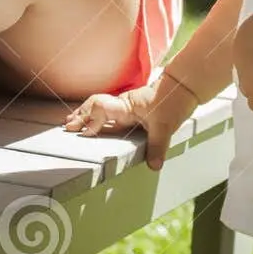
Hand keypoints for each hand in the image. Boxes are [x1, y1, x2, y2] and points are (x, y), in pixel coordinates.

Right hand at [64, 73, 199, 168]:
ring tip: (72, 122)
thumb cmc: (174, 101)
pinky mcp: (132, 110)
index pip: (101, 109)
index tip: (82, 133)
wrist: (185, 86)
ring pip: (100, 108)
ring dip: (86, 114)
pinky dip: (98, 116)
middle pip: (95, 107)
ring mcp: (126, 107)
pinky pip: (109, 112)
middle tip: (67, 127)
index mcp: (126, 106)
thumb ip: (158, 146)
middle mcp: (123, 105)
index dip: (90, 120)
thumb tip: (154, 166)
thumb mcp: (166, 126)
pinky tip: (94, 123)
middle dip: (81, 116)